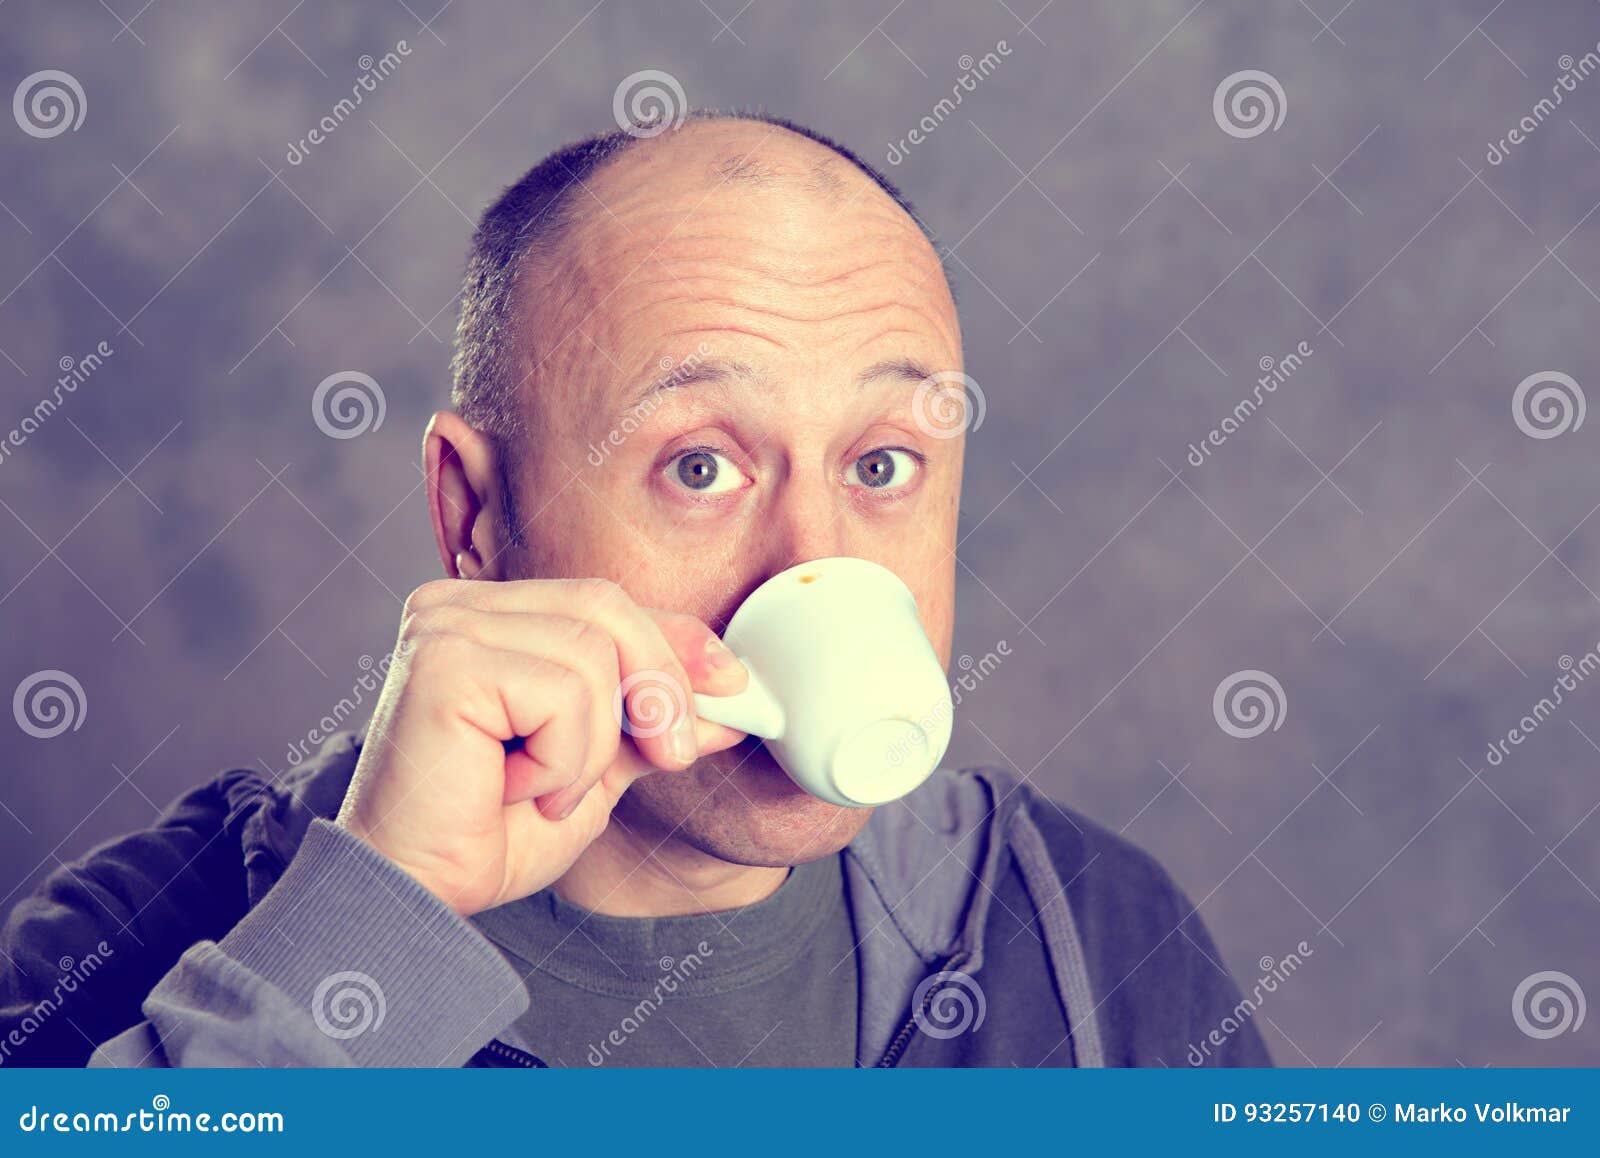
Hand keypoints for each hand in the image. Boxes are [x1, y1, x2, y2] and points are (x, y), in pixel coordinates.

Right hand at [334, 578, 746, 915]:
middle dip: (659, 683)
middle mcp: (458, 606)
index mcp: (489, 617)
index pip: (604, 601)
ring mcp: (444, 627)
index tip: (735, 685)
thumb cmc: (490, 833)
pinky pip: (561, 691)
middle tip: (672, 755)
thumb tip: (731, 697)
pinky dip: (562, 757)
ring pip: (590, 652)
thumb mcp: (594, 767)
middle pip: (606, 605)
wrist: (417, 895)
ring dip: (592, 745)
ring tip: (543, 790)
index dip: (678, 640)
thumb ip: (649, 722)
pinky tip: (515, 789)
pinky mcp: (443, 662)